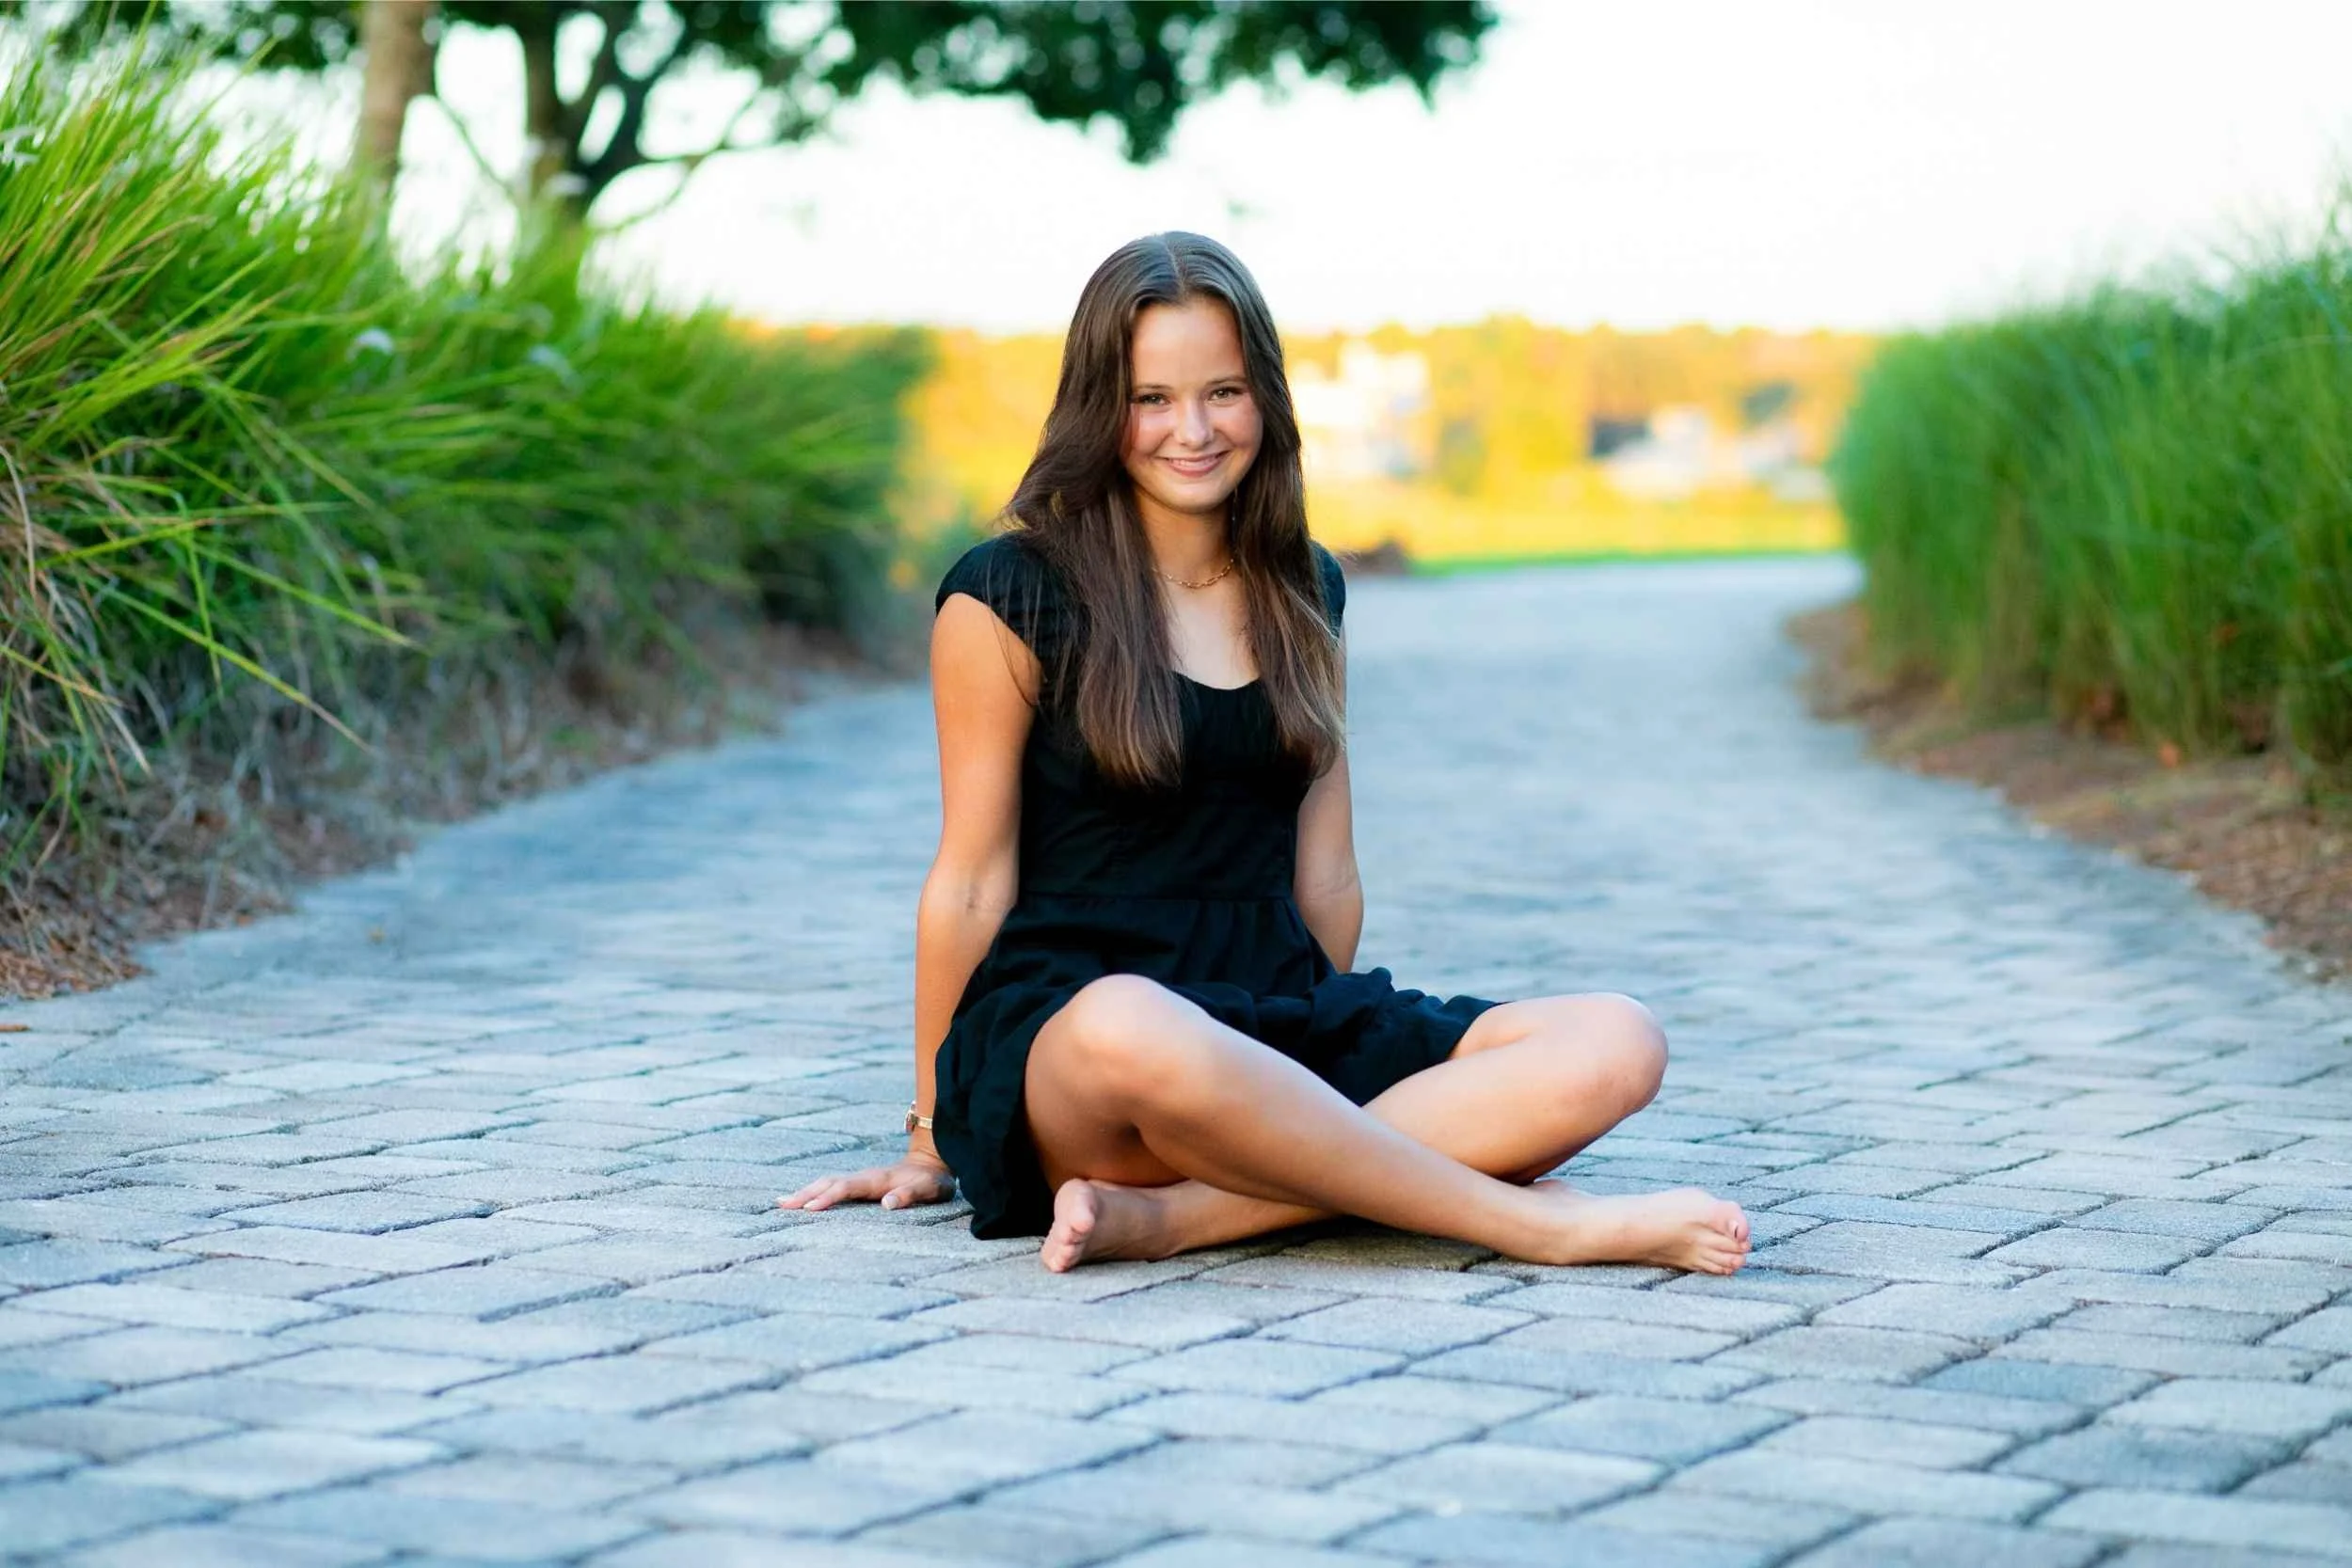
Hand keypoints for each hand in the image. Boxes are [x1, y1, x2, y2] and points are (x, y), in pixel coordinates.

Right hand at [778, 1152, 954, 1212]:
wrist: (933, 1163)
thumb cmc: (931, 1180)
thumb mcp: (928, 1189)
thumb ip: (909, 1195)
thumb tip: (887, 1204)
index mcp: (877, 1180)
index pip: (846, 1188)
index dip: (827, 1198)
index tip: (808, 1209)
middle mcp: (864, 1177)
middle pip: (829, 1182)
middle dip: (805, 1193)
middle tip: (781, 1205)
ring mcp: (860, 1179)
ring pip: (827, 1182)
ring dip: (805, 1191)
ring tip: (782, 1202)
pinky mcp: (860, 1183)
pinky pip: (833, 1186)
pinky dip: (815, 1191)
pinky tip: (803, 1200)